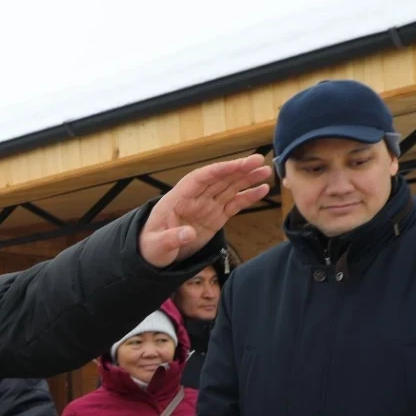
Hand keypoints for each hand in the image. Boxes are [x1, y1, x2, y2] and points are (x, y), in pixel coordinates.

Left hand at [138, 155, 272, 266]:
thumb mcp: (156, 246)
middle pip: (218, 179)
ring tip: (266, 172)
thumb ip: (171, 238)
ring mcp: (206, 207)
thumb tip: (188, 233)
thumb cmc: (150, 247)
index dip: (219, 170)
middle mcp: (194, 198)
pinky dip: (247, 197)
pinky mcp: (215, 217)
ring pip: (228, 188)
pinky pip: (233, 204)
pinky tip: (263, 189)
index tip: (238, 165)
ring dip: (247, 179)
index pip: (200, 178)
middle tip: (259, 161)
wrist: (153, 255)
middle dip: (238, 169)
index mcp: (177, 198)